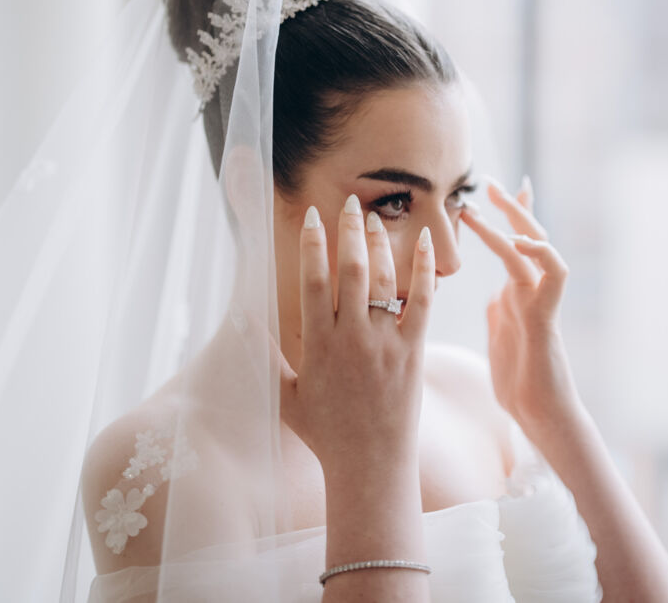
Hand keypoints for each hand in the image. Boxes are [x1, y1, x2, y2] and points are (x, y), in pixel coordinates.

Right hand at [276, 195, 435, 476]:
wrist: (370, 466)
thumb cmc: (325, 433)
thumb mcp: (284, 396)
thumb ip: (265, 356)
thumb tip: (243, 319)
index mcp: (317, 346)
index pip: (313, 282)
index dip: (312, 245)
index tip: (312, 217)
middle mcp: (350, 339)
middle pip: (349, 271)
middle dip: (348, 231)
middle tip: (348, 200)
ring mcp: (384, 344)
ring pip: (382, 281)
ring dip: (380, 244)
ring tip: (375, 217)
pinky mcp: (412, 352)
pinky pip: (420, 302)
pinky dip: (422, 270)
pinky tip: (424, 242)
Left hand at [460, 177, 582, 442]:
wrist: (538, 414)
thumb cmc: (520, 383)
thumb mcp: (499, 336)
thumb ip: (499, 312)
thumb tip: (493, 296)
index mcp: (517, 293)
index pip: (515, 244)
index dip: (509, 215)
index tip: (493, 188)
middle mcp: (531, 291)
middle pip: (527, 236)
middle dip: (510, 207)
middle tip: (489, 181)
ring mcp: (540, 301)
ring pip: (535, 248)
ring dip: (515, 222)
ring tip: (492, 201)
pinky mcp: (546, 317)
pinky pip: (553, 276)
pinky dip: (541, 254)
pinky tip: (521, 242)